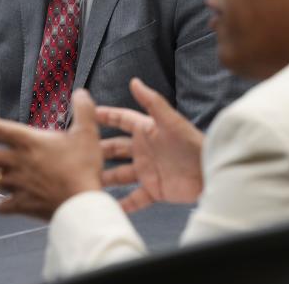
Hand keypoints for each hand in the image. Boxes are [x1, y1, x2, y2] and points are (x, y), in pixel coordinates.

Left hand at [0, 89, 102, 219]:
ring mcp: (17, 184)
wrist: (81, 203)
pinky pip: (3, 205)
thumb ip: (83, 110)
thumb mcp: (87, 133)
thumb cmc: (84, 166)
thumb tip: (80, 91)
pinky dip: (0, 204)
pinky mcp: (22, 204)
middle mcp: (17, 162)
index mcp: (29, 142)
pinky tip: (0, 203)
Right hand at [97, 78, 203, 212]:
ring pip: (119, 174)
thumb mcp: (171, 121)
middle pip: (115, 148)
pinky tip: (108, 207)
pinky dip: (123, 204)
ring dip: (104, 177)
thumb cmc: (192, 144)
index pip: (121, 119)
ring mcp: (148, 171)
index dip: (105, 116)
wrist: (211, 173)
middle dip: (97, 149)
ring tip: (85, 180)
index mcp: (147, 130)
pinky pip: (135, 198)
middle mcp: (144, 150)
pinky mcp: (155, 190)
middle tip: (77, 151)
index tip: (85, 113)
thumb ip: (152, 102)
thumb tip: (134, 81)